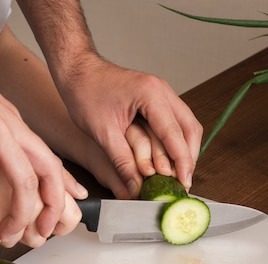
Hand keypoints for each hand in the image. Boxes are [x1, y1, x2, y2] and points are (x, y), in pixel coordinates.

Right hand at [0, 51, 85, 242]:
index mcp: (15, 124)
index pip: (50, 157)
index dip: (66, 181)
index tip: (78, 197)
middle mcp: (12, 128)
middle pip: (47, 171)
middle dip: (51, 206)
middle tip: (44, 231)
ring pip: (22, 183)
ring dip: (17, 215)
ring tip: (5, 234)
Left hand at [57, 56, 202, 196]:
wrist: (77, 71)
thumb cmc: (85, 93)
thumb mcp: (102, 133)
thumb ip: (122, 162)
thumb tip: (134, 188)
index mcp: (151, 94)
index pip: (175, 134)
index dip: (182, 162)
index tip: (184, 184)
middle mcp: (162, 90)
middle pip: (190, 128)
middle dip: (189, 158)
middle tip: (183, 182)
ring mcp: (161, 92)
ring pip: (186, 125)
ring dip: (184, 150)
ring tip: (178, 174)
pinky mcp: (156, 98)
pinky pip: (175, 121)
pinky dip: (175, 141)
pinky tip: (169, 158)